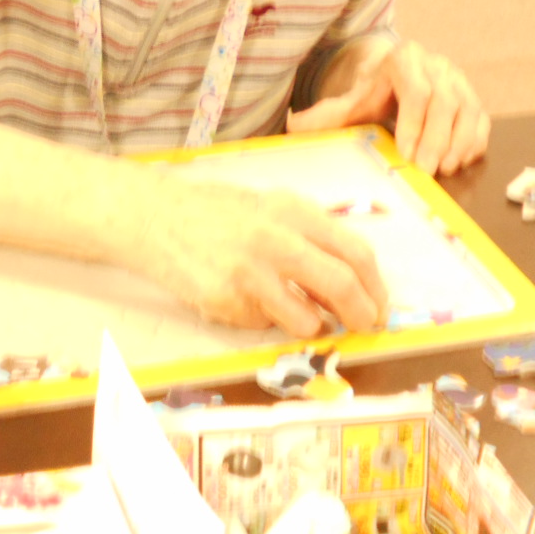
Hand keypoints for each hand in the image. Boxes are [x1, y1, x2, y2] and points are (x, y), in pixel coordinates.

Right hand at [137, 175, 386, 338]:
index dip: (375, 286)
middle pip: (341, 286)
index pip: (355, 252)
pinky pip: (263, 324)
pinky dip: (263, 318)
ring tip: (291, 309)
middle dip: (362, 315)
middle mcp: (276, 238)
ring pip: (307, 320)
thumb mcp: (270, 207)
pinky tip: (240, 296)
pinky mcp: (226, 300)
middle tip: (365, 328)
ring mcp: (250, 272)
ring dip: (310, 324)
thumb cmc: (217, 213)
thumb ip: (309, 236)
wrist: (155, 217)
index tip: (379, 305)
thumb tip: (352, 281)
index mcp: (294, 211)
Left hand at [287, 40, 488, 175]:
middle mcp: (435, 65)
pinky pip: (481, 119)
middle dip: (436, 139)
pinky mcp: (473, 98)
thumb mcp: (347, 103)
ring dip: (459, 143)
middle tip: (426, 170)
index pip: (415, 89)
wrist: (392, 79)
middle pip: (445, 101)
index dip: (414, 122)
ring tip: (445, 169)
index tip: (407, 153)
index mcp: (403, 59)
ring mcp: (458, 80)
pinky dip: (474, 143)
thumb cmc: (371, 95)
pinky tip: (459, 162)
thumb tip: (294, 127)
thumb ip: (324, 116)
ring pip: (468, 109)